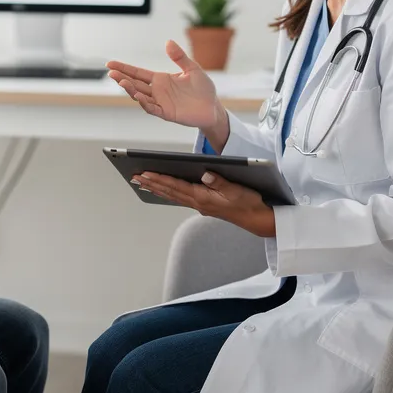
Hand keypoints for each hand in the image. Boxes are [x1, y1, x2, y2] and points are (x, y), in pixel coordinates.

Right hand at [108, 40, 228, 138]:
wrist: (213, 107)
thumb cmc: (203, 89)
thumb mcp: (192, 68)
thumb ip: (179, 57)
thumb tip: (168, 42)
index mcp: (161, 79)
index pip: (138, 73)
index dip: (124, 68)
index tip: (110, 64)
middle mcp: (157, 91)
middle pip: (135, 84)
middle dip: (122, 78)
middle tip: (111, 72)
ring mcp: (161, 102)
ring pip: (140, 96)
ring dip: (130, 89)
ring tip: (122, 82)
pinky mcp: (167, 113)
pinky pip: (152, 108)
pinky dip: (145, 103)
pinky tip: (138, 96)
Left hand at [133, 171, 275, 236]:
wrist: (257, 219)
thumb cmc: (248, 202)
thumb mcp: (237, 190)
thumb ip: (220, 182)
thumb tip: (205, 174)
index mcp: (203, 197)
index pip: (176, 186)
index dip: (159, 179)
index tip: (145, 173)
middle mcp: (198, 202)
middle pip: (170, 191)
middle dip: (152, 183)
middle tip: (135, 177)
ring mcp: (200, 205)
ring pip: (173, 195)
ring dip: (157, 188)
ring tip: (143, 182)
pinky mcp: (204, 205)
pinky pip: (181, 198)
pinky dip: (169, 192)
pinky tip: (164, 190)